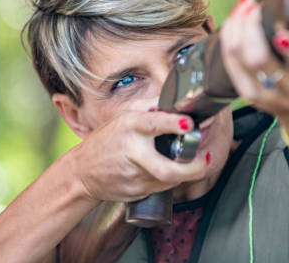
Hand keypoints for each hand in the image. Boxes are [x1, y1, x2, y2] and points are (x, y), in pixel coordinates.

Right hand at [70, 111, 208, 201]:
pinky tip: (167, 171)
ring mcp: (134, 174)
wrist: (82, 172)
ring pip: (169, 179)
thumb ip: (149, 107)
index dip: (174, 124)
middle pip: (166, 168)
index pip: (154, 124)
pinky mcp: (135, 191)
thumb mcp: (123, 117)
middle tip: (206, 159)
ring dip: (185, 173)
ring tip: (192, 163)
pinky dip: (170, 179)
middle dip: (192, 168)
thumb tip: (175, 99)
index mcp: (130, 127)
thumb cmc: (106, 141)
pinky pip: (162, 187)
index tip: (189, 124)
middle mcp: (132, 151)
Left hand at [220, 0, 288, 141]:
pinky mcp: (247, 96)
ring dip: (235, 30)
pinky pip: (230, 65)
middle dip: (251, 28)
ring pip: (240, 61)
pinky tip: (232, 23)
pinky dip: (228, 40)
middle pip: (260, 60)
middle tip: (251, 4)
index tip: (281, 31)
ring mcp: (266, 96)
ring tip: (240, 7)